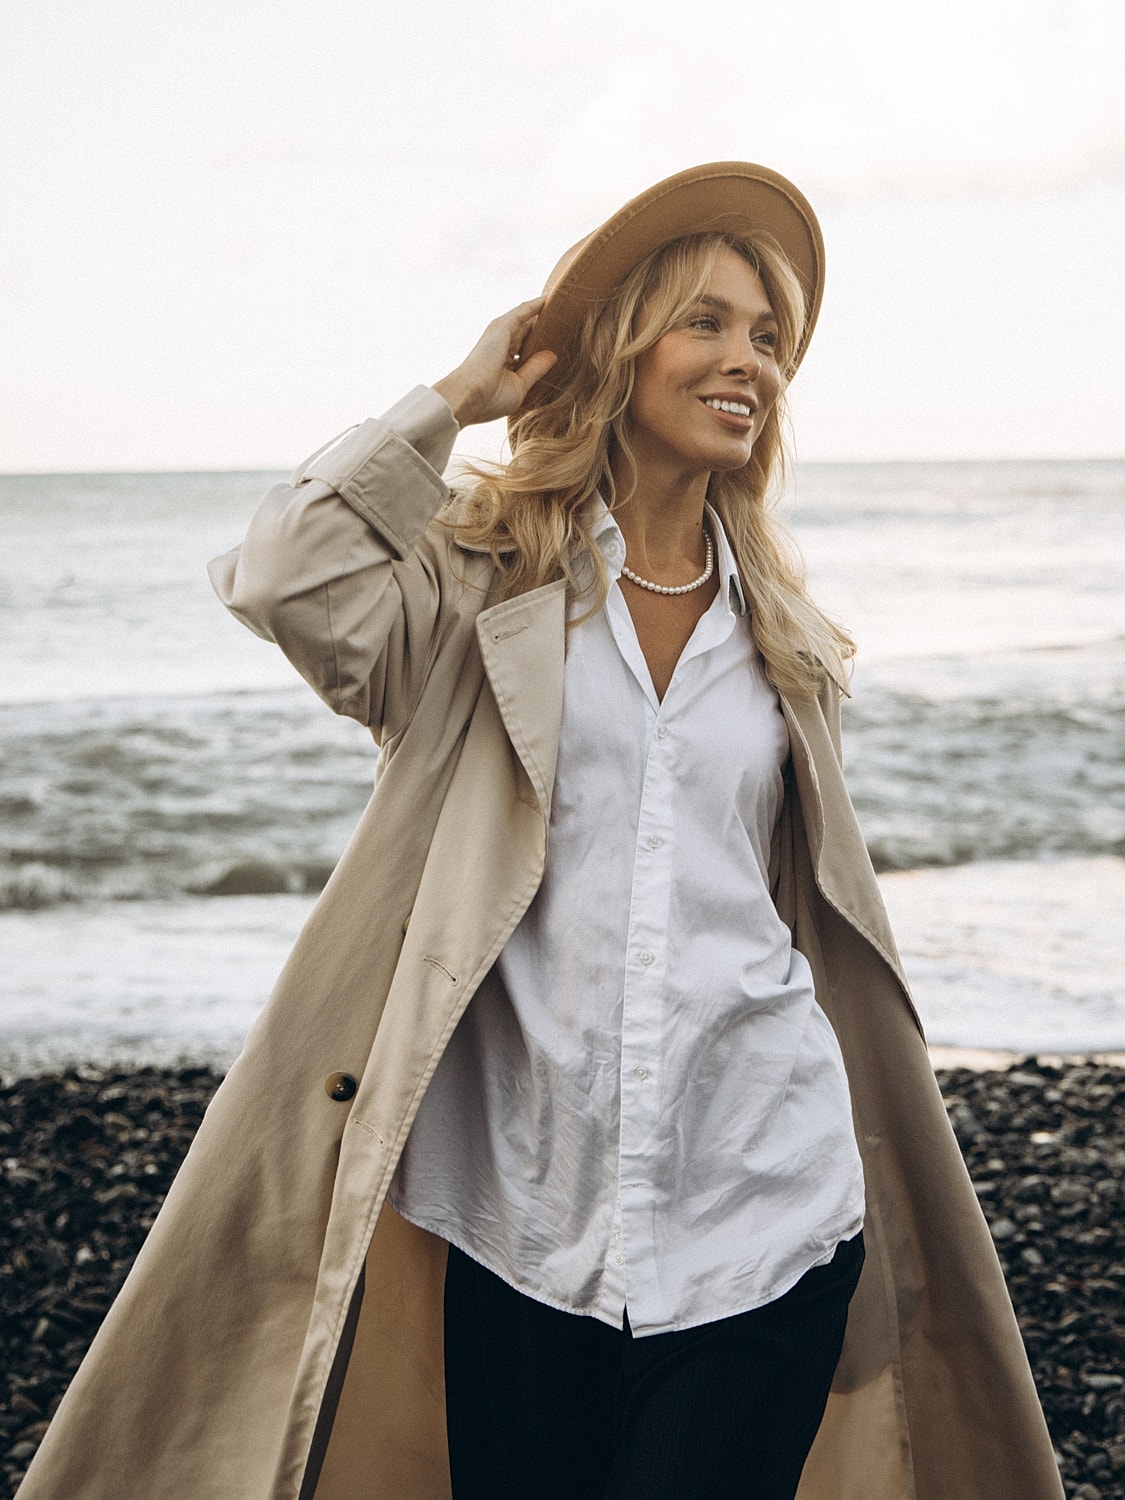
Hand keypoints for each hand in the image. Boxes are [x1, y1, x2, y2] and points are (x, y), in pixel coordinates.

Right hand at [433, 298, 557, 426]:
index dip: (542, 343)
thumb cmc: (489, 399)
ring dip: (545, 312)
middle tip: (569, 319)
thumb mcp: (520, 385)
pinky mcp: (502, 326)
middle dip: (546, 327)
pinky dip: (538, 304)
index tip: (562, 339)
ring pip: (527, 319)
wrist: (468, 397)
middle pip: (528, 332)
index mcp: (504, 362)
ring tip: (566, 303)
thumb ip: (536, 369)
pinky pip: (524, 311)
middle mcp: (502, 344)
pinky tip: (553, 297)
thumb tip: (553, 355)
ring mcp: (500, 334)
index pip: (527, 348)